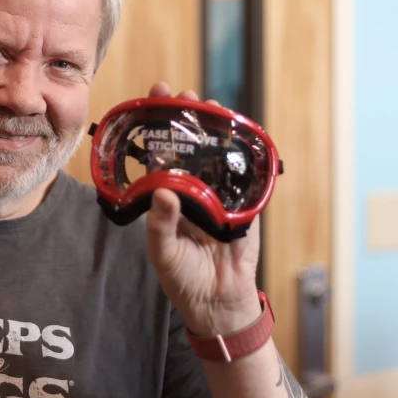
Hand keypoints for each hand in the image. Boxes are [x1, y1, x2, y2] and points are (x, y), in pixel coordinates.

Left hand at [143, 82, 262, 336]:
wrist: (220, 303)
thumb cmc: (183, 278)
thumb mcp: (163, 253)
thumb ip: (161, 225)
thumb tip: (163, 194)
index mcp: (166, 195)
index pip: (158, 152)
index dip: (155, 125)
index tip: (152, 98)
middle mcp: (191, 188)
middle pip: (188, 144)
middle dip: (186, 117)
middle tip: (183, 94)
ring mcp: (219, 193)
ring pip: (216, 153)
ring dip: (215, 128)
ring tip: (210, 105)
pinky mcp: (244, 202)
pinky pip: (245, 175)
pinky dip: (244, 155)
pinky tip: (239, 134)